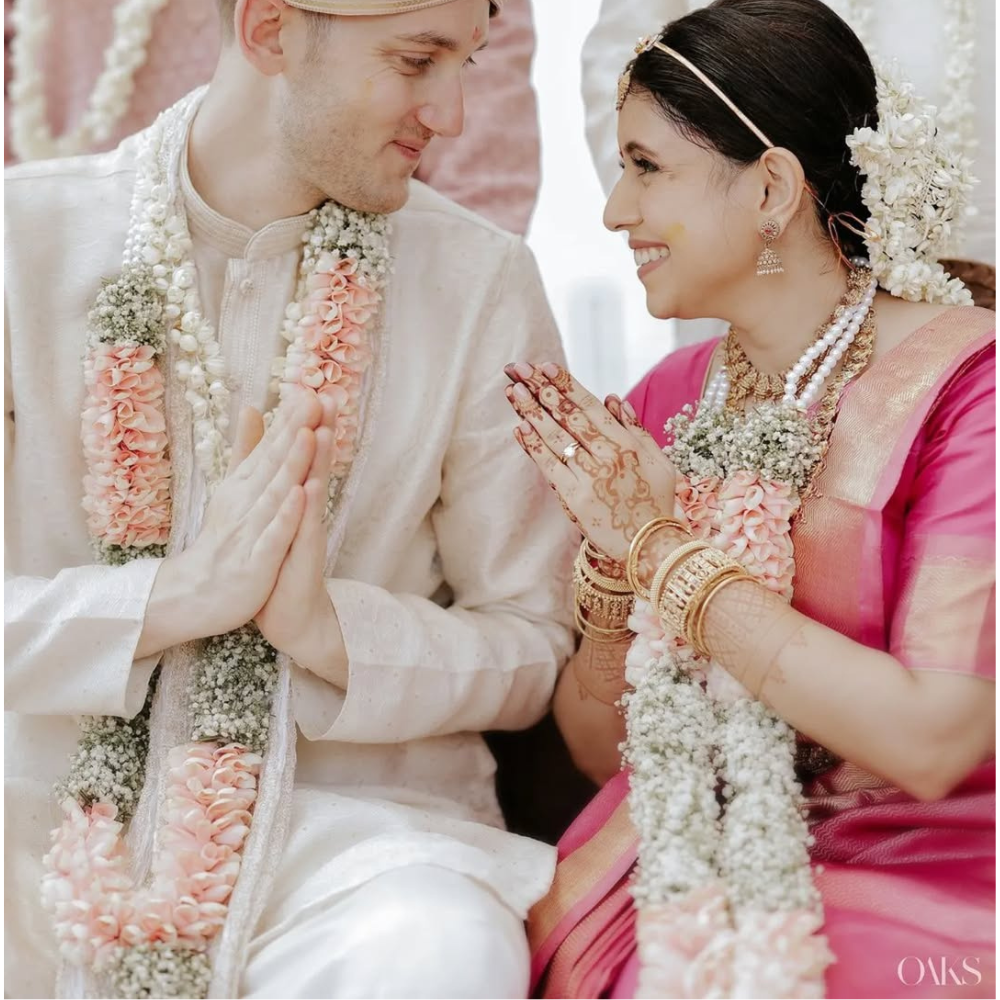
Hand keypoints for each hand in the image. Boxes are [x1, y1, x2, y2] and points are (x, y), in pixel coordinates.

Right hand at [139, 392, 321, 652]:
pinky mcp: (254, 562)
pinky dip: (285, 516)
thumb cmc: (221, 542)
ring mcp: (248, 532)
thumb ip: (246, 451)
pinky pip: (272, 536)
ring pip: (274, 493)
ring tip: (309, 434)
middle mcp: (245, 503)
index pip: (269, 448)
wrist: (193, 597)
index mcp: (243, 487)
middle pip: (273, 463)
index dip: (289, 419)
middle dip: (294, 430)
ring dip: (292, 464)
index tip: (310, 388)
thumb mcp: (233, 491)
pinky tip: (299, 495)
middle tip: (313, 397)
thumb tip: (252, 407)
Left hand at [255, 395, 348, 685]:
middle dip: (321, 430)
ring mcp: (309, 532)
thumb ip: (270, 484)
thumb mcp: (273, 518)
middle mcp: (307, 511)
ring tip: (322, 430)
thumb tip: (269, 454)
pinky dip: (307, 509)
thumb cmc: (280, 563)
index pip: (302, 456)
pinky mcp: (304, 557)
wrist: (290, 613)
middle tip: (327, 395)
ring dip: (320, 462)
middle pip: (315, 464)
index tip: (307, 387)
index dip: (304, 423)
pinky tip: (307, 488)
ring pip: (315, 490)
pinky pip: (306, 529)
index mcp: (296, 500)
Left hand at [503, 361, 676, 562]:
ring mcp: (589, 477)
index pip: (590, 406)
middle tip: (518, 370)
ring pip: (555, 438)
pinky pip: (549, 467)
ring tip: (513, 392)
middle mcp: (607, 456)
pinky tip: (520, 428)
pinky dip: (534, 447)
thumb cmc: (655, 503)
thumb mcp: (658, 460)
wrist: (651, 547)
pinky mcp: (574, 498)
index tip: (545, 366)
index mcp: (627, 443)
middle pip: (568, 416)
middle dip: (541, 390)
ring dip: (531, 412)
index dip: (565, 384)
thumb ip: (635, 427)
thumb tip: (613, 398)